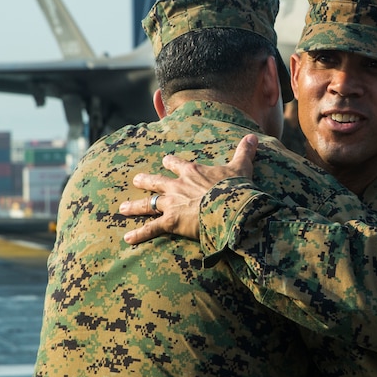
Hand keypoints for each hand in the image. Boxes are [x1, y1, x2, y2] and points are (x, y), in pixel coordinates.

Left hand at [119, 134, 258, 244]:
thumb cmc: (235, 187)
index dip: (171, 163)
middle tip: (135, 180)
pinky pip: (151, 229)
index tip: (165, 161)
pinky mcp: (170, 222)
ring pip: (148, 203)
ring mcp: (171, 204)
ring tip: (123, 208)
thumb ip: (244, 152)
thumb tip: (254, 137)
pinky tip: (128, 239)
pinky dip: (139, 234)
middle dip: (145, 181)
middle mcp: (177, 185)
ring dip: (135, 206)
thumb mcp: (241, 167)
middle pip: (156, 182)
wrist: (230, 206)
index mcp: (192, 171)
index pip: (177, 164)